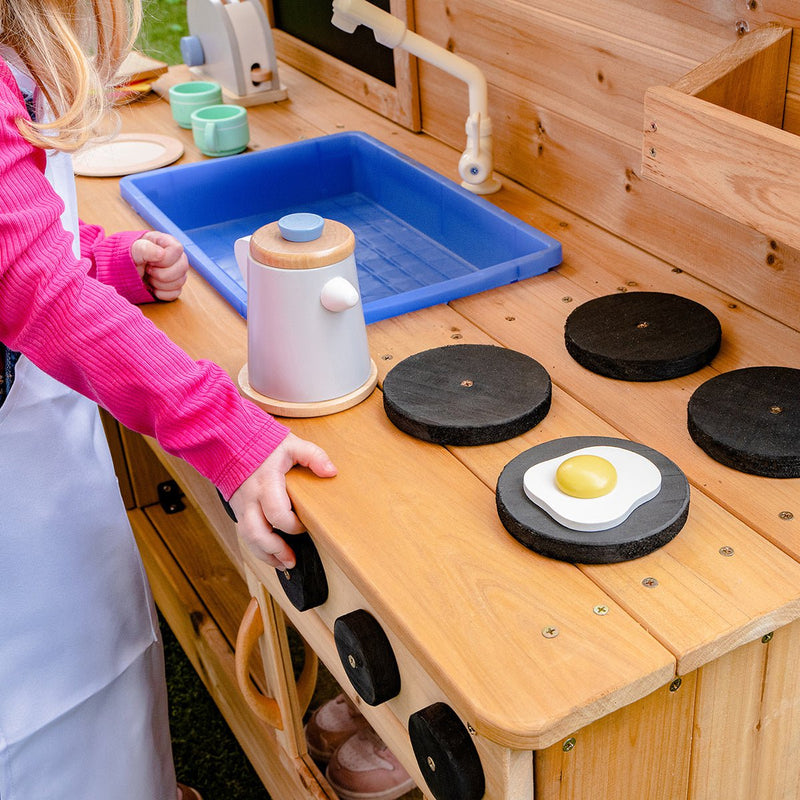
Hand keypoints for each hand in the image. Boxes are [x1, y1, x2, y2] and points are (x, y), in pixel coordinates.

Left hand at [132, 231, 188, 300]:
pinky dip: (161, 293)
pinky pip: (175, 293)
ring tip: (149, 277)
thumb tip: (161, 254)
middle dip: (162, 273)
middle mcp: (176, 257)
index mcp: (167, 243)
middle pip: (182, 268)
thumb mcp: (133, 249)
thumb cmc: (127, 256)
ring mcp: (177, 273)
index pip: (177, 249)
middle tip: (148, 270)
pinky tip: (153, 287)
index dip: (164, 259)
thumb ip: (146, 249)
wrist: (121, 271)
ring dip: (160, 284)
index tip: (150, 261)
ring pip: (180, 282)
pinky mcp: (174, 286)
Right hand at [229, 433, 336, 568]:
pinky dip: (258, 548)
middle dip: (274, 550)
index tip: (305, 525)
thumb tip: (331, 471)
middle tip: (292, 560)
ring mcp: (241, 505)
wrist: (232, 442)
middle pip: (256, 533)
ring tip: (283, 563)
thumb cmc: (264, 445)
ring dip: (265, 555)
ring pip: (248, 538)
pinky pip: (245, 534)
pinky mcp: (237, 510)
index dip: (292, 525)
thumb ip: (313, 456)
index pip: (277, 512)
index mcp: (266, 482)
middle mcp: (250, 498)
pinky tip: (271, 554)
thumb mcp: (292, 445)